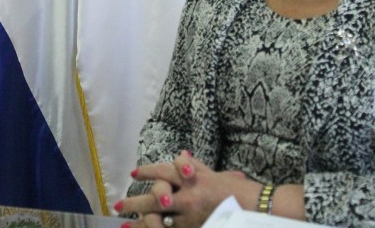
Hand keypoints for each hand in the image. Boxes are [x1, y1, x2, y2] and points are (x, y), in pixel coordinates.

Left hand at [116, 150, 260, 227]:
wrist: (256, 209)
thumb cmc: (238, 190)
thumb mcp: (216, 174)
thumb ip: (196, 166)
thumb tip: (181, 154)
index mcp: (195, 178)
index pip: (165, 171)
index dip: (148, 171)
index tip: (134, 173)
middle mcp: (190, 196)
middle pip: (155, 196)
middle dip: (135, 201)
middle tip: (118, 205)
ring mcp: (191, 215)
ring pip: (159, 219)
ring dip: (140, 223)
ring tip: (124, 224)